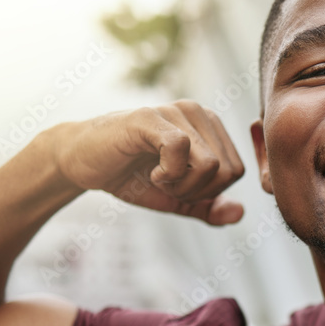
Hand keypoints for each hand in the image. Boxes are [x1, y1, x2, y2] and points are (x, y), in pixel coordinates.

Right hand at [50, 101, 245, 224]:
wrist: (83, 163)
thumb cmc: (131, 177)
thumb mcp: (176, 198)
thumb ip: (209, 207)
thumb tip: (240, 214)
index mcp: (210, 127)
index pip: (237, 170)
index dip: (210, 192)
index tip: (180, 187)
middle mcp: (197, 112)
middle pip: (228, 170)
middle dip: (198, 192)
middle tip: (167, 184)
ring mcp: (175, 111)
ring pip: (210, 163)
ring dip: (182, 185)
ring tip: (158, 177)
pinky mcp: (150, 117)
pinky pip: (182, 149)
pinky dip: (169, 174)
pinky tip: (151, 173)